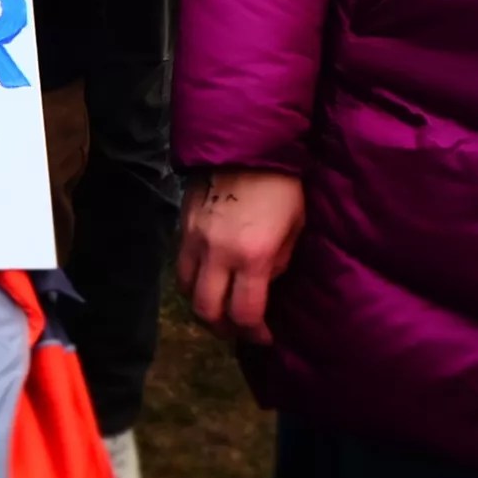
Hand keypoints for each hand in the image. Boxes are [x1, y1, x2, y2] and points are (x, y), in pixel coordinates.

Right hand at [178, 168, 304, 345]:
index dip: (254, 333)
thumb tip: (263, 282)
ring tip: (220, 306)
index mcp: (252, 255)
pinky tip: (209, 277)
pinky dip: (193, 280)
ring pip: (187, 290)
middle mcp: (217, 253)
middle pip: (206, 310)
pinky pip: (181, 265)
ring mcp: (194, 239)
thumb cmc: (282, 184)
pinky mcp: (182, 225)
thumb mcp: (295, 227)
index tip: (265, 337)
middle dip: (223, 328)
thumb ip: (278, 262)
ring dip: (203, 305)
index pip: (244, 313)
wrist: (247, 141)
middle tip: (238, 329)